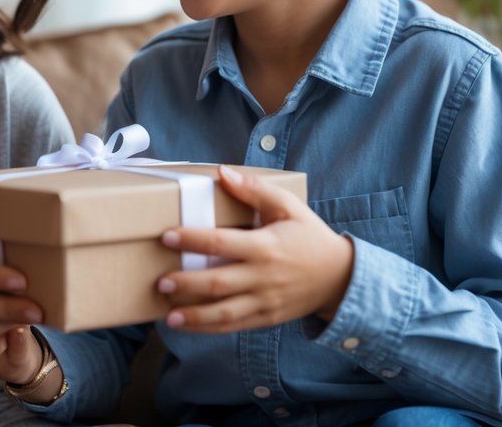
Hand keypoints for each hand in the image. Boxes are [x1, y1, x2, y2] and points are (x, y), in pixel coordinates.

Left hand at [157, 165, 353, 333]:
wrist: (340, 277)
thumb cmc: (309, 236)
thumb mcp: (288, 206)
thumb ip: (254, 189)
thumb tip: (222, 172)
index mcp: (265, 246)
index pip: (221, 243)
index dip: (192, 239)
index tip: (167, 236)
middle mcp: (263, 277)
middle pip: (219, 283)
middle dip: (187, 284)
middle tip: (161, 280)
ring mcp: (264, 301)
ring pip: (224, 313)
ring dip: (194, 316)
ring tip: (167, 315)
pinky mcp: (266, 318)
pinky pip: (233, 326)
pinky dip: (207, 329)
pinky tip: (185, 325)